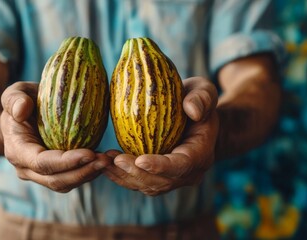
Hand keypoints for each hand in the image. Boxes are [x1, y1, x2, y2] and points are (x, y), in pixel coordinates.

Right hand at [0, 82, 110, 192]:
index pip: (42, 163)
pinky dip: (88, 173)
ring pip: (66, 184)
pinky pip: (71, 179)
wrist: (19, 116)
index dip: (67, 162)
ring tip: (109, 161)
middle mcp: (26, 169)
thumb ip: (14, 99)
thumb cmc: (20, 101)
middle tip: (106, 160)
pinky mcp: (53, 174)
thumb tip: (22, 109)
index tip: (90, 153)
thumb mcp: (14, 93)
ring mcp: (39, 175)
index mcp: (17, 151)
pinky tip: (104, 161)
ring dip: (89, 175)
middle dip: (83, 172)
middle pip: (56, 180)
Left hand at [103, 77, 218, 195]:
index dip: (161, 166)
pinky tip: (103, 163)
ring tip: (102, 162)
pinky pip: (138, 182)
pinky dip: (120, 175)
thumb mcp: (204, 91)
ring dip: (123, 176)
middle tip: (114, 160)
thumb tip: (191, 110)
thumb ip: (202, 98)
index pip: (181, 166)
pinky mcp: (158, 178)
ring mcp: (173, 178)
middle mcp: (188, 173)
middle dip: (136, 173)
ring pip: (146, 185)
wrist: (196, 117)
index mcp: (201, 154)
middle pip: (161, 182)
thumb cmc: (197, 100)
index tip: (140, 160)